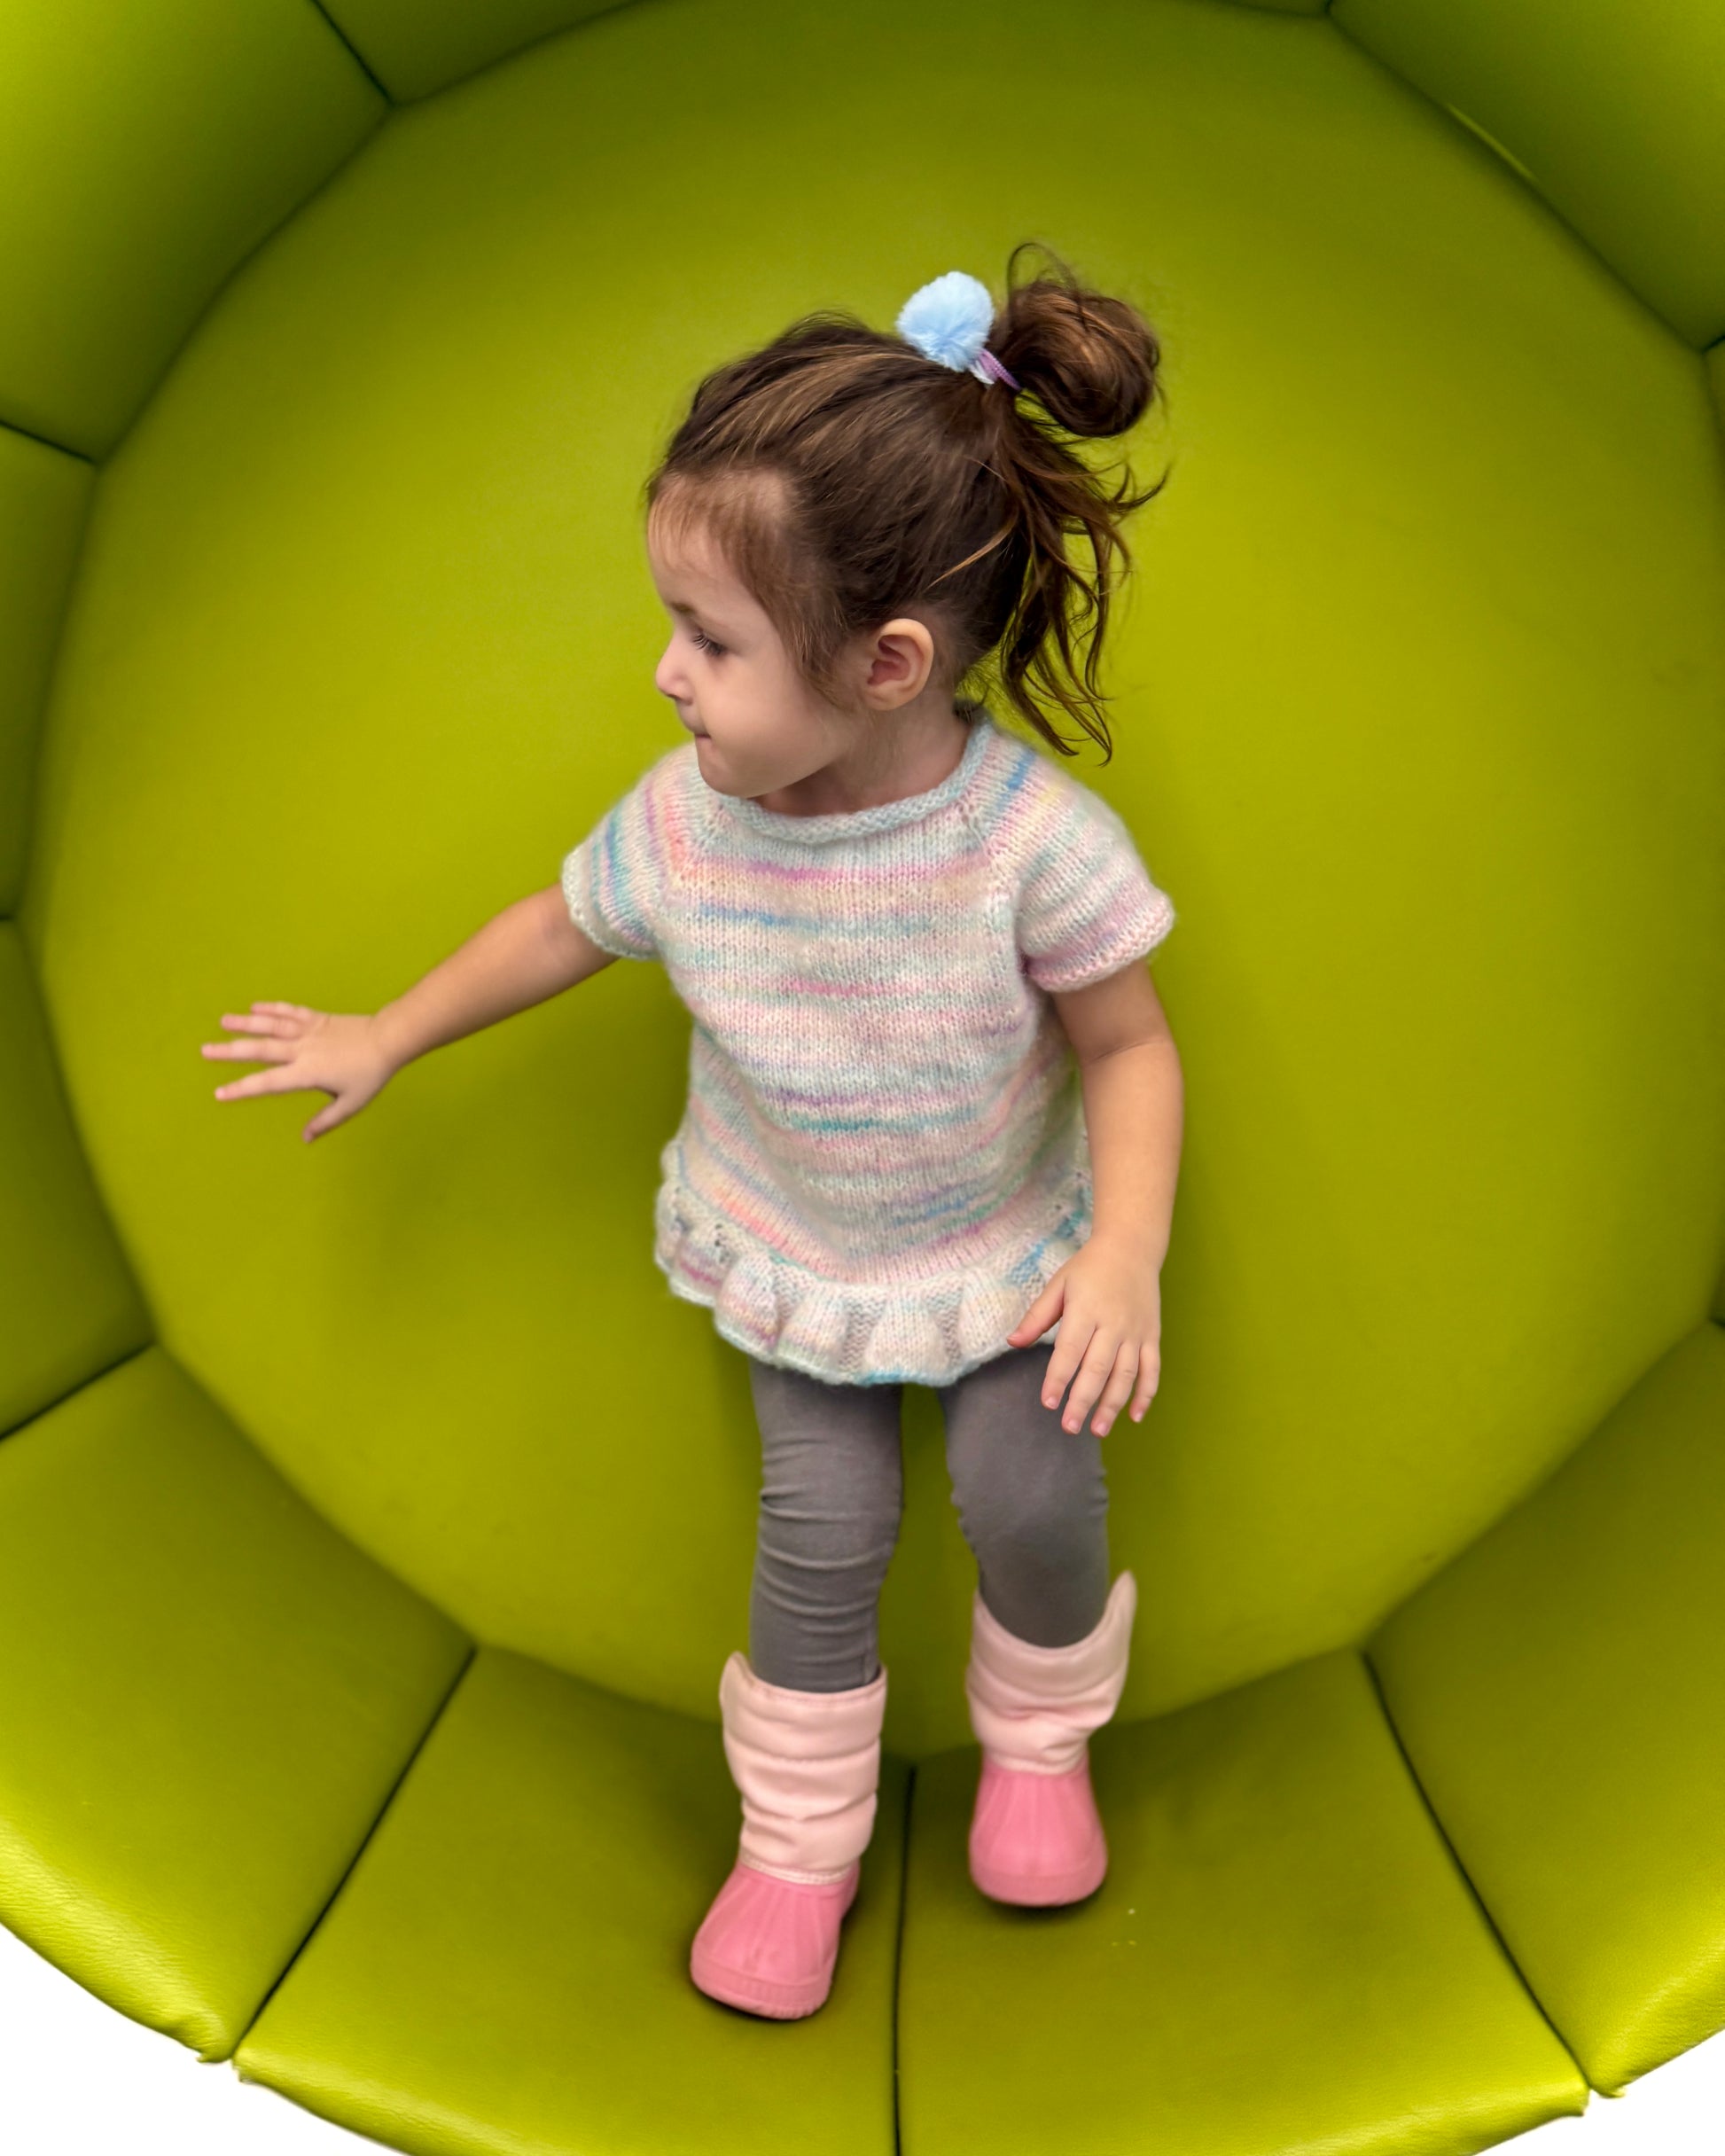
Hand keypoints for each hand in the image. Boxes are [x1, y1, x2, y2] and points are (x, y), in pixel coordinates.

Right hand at [200, 1002, 394, 1142]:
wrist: (389, 1039)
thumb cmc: (370, 1075)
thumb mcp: (351, 1104)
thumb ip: (326, 1121)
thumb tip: (305, 1138)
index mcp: (307, 1073)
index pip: (267, 1083)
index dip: (242, 1089)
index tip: (219, 1093)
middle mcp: (302, 1049)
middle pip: (260, 1050)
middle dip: (230, 1051)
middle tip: (205, 1050)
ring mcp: (308, 1031)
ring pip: (271, 1025)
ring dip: (245, 1023)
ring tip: (222, 1020)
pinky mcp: (317, 1018)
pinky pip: (290, 1011)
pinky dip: (272, 1008)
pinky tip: (254, 1007)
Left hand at [1007, 1235, 1162, 1436]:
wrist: (1131, 1248)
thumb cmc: (1089, 1269)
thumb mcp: (1059, 1285)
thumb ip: (1037, 1317)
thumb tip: (1012, 1342)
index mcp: (1086, 1310)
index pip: (1070, 1350)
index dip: (1058, 1378)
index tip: (1048, 1403)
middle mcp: (1113, 1324)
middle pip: (1098, 1368)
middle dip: (1083, 1400)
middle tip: (1069, 1427)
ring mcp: (1136, 1332)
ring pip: (1126, 1374)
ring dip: (1113, 1405)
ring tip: (1098, 1430)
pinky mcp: (1152, 1337)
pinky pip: (1152, 1369)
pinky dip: (1146, 1394)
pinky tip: (1135, 1416)